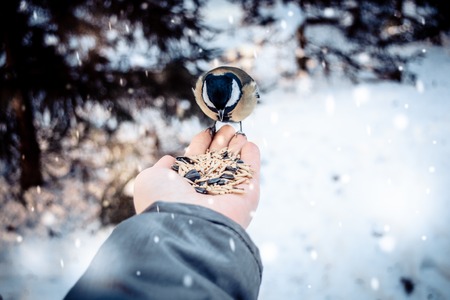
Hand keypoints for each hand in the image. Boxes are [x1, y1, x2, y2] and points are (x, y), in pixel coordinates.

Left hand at [133, 125, 259, 227]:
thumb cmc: (164, 201)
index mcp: (186, 187)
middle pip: (217, 160)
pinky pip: (251, 172)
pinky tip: (249, 143)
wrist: (185, 224)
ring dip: (237, 146)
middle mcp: (207, 190)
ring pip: (235, 164)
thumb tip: (169, 160)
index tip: (206, 131)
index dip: (202, 143)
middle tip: (226, 127)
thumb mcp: (150, 179)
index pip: (197, 160)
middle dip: (222, 142)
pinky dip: (252, 157)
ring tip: (237, 131)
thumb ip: (160, 168)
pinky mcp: (248, 195)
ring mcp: (229, 193)